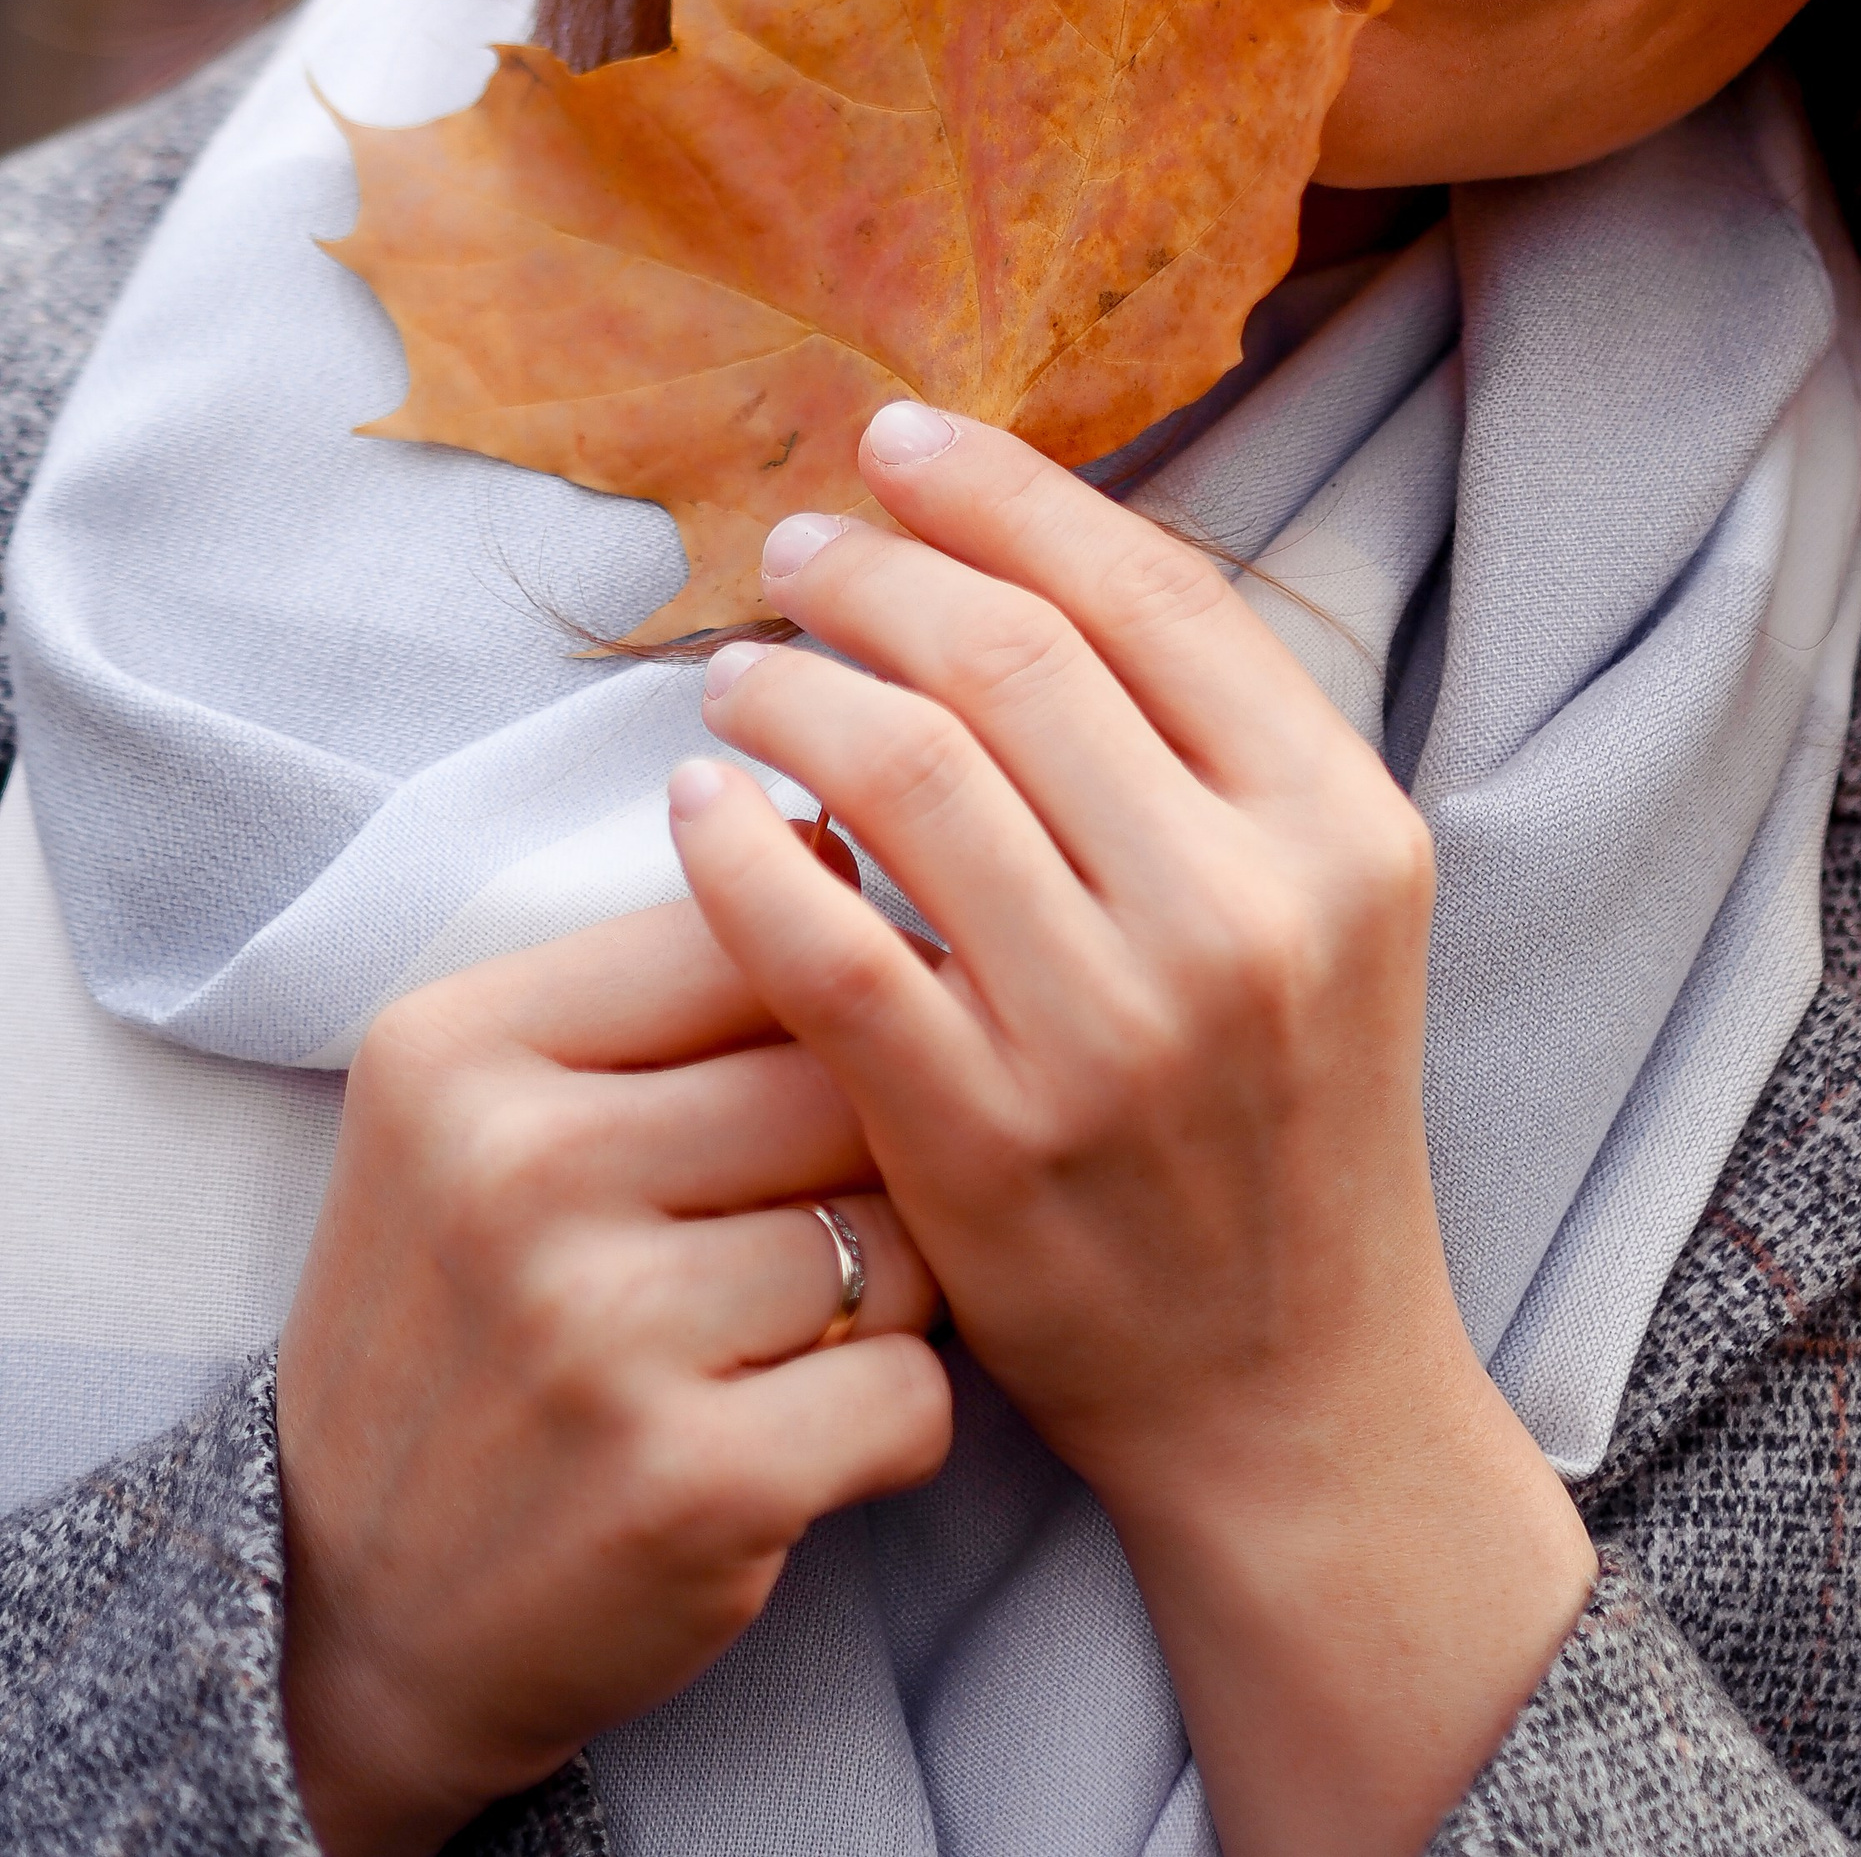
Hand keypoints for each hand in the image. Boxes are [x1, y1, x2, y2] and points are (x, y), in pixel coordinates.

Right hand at [276, 900, 948, 1856]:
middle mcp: (515, 1172)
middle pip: (850, 1077)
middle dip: (875, 1154)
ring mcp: (598, 1333)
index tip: (802, 1080)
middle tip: (798, 1234)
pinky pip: (916, 1395)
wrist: (349, 1618)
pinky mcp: (688, 1485)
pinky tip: (795, 1451)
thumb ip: (656, 983)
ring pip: (907, 1236)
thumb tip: (844, 837)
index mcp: (460, 1047)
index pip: (757, 932)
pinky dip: (890, 1428)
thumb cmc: (464, 1322)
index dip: (830, 1005)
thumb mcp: (487, 1112)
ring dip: (896, 1298)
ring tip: (788, 1344)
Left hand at [668, 405, 1592, 1856]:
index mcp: (1341, 827)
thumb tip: (1032, 548)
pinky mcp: (983, 1139)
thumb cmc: (1290, 1113)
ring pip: (908, 774)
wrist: (1292, 1381)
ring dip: (796, 687)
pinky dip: (737, 849)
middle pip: (1015, 659)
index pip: (1156, 593)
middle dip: (879, 572)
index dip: (1012, 493)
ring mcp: (1110, 1032)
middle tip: (799, 549)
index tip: (904, 441)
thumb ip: (1215, 742)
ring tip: (741, 670)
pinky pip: (822, 943)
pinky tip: (699, 806)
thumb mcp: (1333, 904)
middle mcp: (1240, 913)